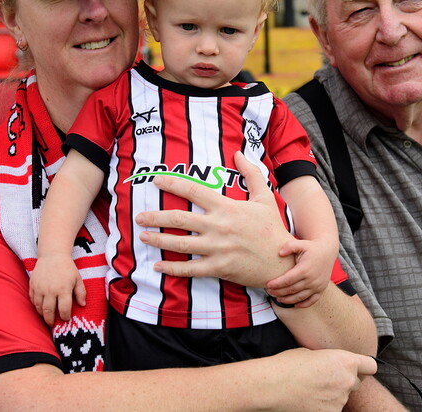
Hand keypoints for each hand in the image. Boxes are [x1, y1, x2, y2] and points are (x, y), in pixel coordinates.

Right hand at [29, 254, 85, 324]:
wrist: (52, 255)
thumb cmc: (67, 268)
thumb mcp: (78, 279)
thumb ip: (81, 293)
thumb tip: (83, 305)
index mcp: (63, 289)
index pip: (64, 309)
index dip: (65, 316)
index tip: (66, 318)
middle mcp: (50, 290)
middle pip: (49, 312)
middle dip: (51, 320)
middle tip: (53, 323)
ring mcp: (40, 288)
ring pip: (39, 308)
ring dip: (43, 314)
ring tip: (47, 316)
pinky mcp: (32, 285)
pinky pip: (32, 300)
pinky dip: (36, 306)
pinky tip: (41, 307)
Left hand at [135, 151, 294, 287]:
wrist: (283, 260)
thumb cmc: (272, 229)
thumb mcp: (265, 198)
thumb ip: (251, 174)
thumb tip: (239, 153)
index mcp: (227, 207)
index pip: (193, 191)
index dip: (172, 184)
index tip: (156, 181)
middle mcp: (218, 227)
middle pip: (179, 219)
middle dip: (155, 216)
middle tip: (139, 216)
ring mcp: (217, 249)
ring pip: (180, 244)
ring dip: (158, 240)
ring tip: (142, 236)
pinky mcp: (218, 268)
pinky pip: (190, 268)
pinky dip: (172, 268)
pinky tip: (157, 265)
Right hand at [265, 348, 377, 410]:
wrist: (272, 386)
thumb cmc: (287, 365)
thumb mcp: (313, 354)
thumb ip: (331, 361)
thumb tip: (333, 366)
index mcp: (345, 361)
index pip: (371, 366)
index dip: (363, 367)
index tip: (358, 369)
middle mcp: (347, 381)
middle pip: (356, 383)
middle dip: (345, 381)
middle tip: (326, 380)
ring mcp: (339, 401)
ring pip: (342, 398)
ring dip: (332, 395)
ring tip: (311, 390)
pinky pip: (332, 409)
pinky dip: (323, 407)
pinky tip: (308, 401)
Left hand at [266, 237, 336, 307]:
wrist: (327, 251)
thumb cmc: (312, 248)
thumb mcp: (301, 244)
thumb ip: (289, 246)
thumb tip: (280, 253)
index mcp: (305, 269)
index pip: (288, 280)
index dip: (277, 284)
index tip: (268, 285)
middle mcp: (312, 279)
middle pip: (292, 290)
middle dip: (279, 292)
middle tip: (269, 291)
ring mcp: (317, 286)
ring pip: (300, 297)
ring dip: (288, 300)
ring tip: (278, 298)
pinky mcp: (321, 289)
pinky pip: (312, 300)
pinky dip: (303, 304)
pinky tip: (294, 304)